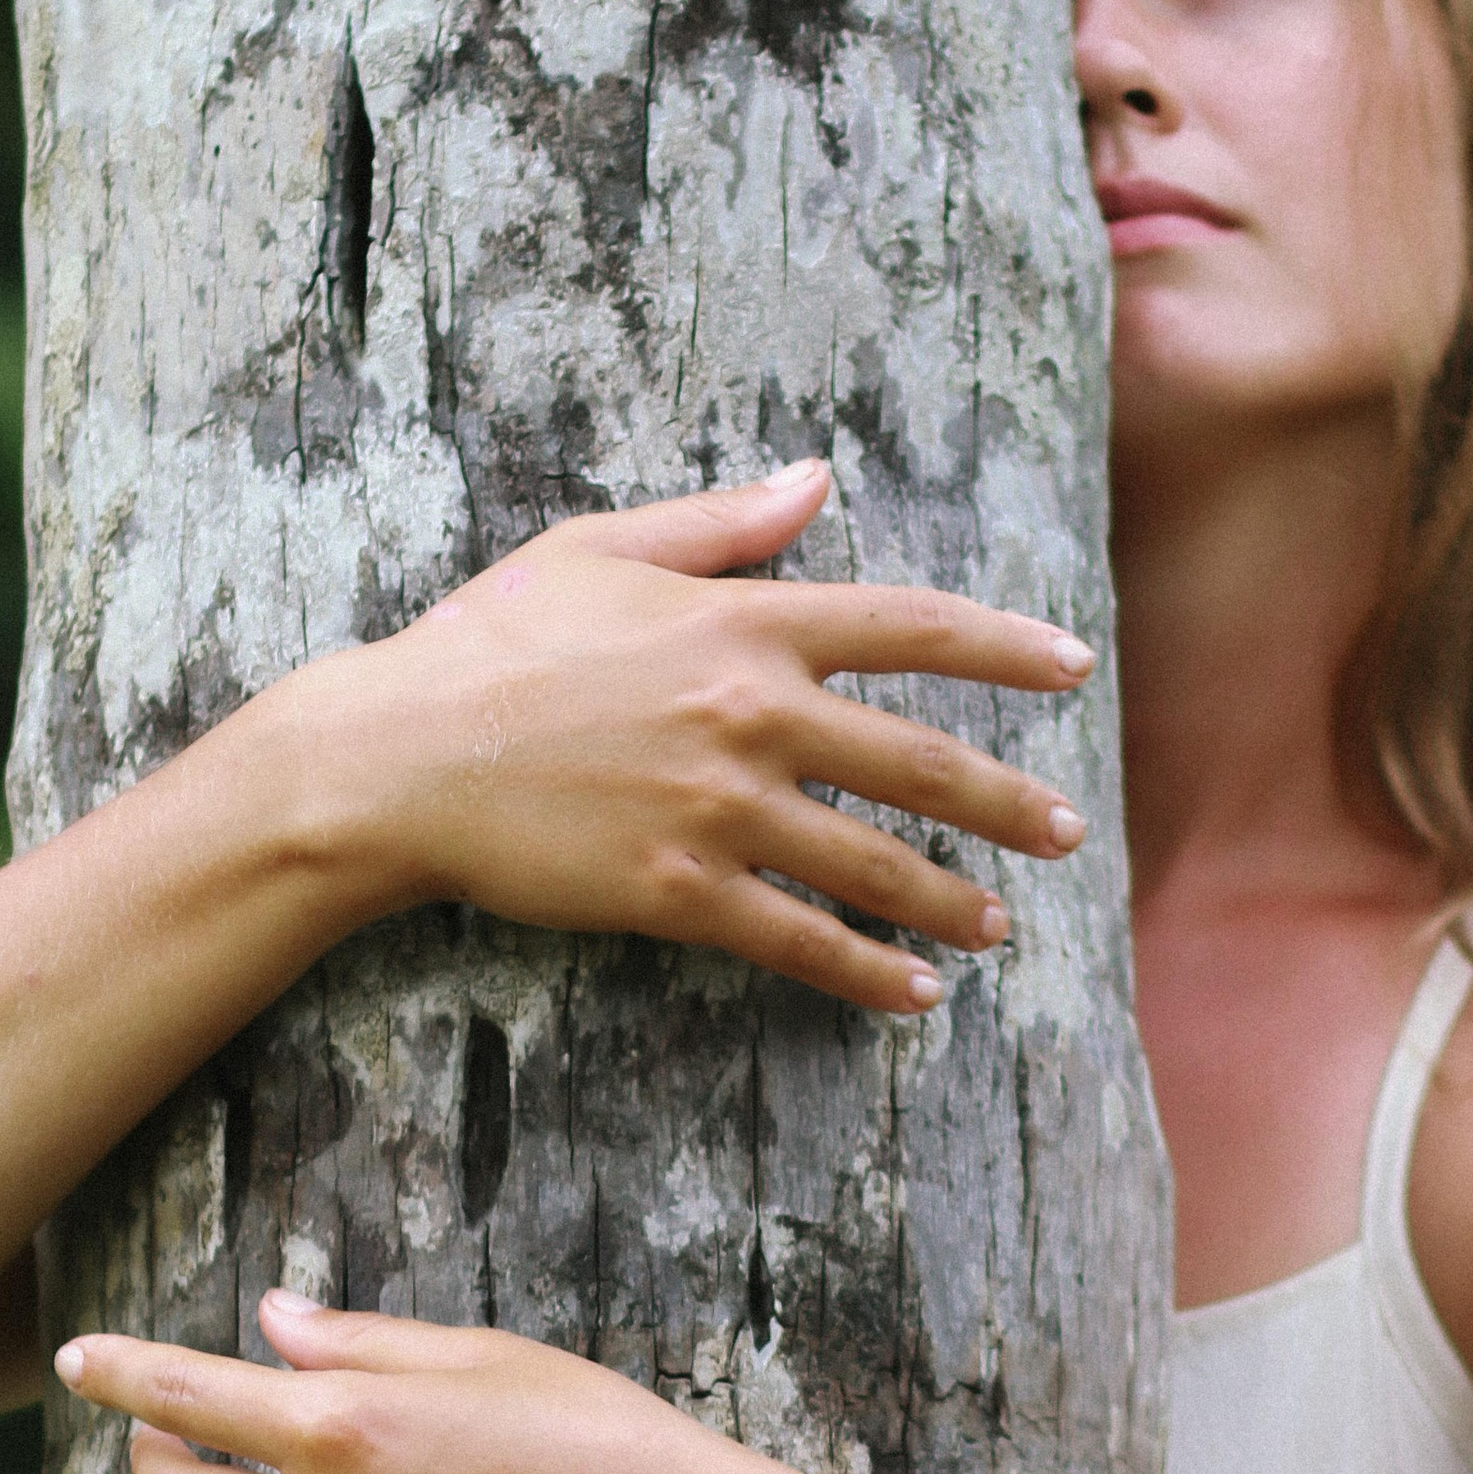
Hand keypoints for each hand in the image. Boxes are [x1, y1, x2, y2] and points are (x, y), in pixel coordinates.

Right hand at [297, 460, 1094, 1017]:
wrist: (398, 755)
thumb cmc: (489, 643)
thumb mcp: (599, 548)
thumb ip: (722, 524)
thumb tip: (815, 477)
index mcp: (743, 621)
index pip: (913, 625)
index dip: (1006, 648)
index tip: (1074, 667)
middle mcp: (751, 713)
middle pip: (920, 761)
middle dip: (1008, 801)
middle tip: (1067, 830)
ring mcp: (719, 809)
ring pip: (874, 863)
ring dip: (951, 901)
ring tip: (998, 927)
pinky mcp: (678, 891)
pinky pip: (800, 940)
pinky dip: (866, 972)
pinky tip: (914, 996)